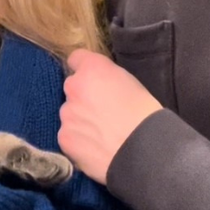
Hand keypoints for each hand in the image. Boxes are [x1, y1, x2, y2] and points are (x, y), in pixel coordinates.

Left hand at [59, 49, 162, 184]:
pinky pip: (69, 135)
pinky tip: (96, 148)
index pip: (76, 59)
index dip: (85, 70)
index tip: (93, 81)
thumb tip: (97, 84)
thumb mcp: (130, 83)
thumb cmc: (145, 115)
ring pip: (69, 113)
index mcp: (93, 69)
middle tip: (102, 112)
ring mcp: (66, 113)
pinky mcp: (64, 137)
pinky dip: (79, 140)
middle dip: (82, 98)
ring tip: (102, 134)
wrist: (145, 151)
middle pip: (72, 88)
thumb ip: (106, 78)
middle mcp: (74, 86)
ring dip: (80, 120)